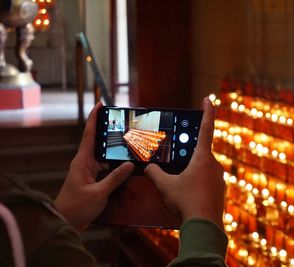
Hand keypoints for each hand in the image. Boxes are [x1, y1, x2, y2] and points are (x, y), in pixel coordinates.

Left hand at [54, 102, 134, 229]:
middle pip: (96, 140)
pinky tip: (124, 160)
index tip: (100, 104)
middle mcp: (84, 162)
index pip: (89, 134)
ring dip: (112, 146)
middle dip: (107, 128)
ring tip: (126, 137)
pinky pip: (105, 165)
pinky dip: (114, 161)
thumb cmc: (76, 207)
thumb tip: (130, 164)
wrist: (64, 222)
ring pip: (102, 153)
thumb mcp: (99, 193)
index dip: (94, 118)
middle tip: (121, 119)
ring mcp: (88, 170)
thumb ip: (115, 178)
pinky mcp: (92, 179)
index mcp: (82, 161)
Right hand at [145, 98, 224, 228]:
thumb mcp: (165, 186)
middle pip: (200, 153)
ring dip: (192, 172)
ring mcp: (219, 178)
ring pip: (203, 168)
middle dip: (188, 155)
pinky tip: (188, 195)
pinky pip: (207, 181)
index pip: (206, 128)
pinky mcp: (220, 190)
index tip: (208, 98)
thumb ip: (155, 173)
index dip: (207, 111)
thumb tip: (148, 167)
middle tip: (178, 164)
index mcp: (203, 158)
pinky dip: (197, 183)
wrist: (204, 226)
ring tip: (180, 184)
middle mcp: (214, 165)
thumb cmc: (186, 202)